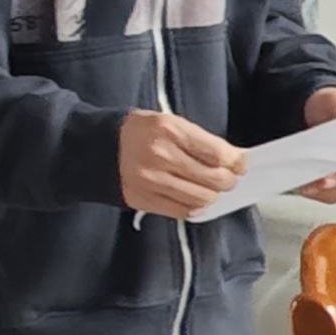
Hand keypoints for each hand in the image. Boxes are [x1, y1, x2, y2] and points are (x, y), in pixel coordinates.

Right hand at [117, 108, 250, 219]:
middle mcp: (160, 156)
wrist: (96, 148)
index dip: (236, 162)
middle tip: (228, 178)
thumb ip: (200, 140)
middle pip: (214, 179)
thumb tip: (234, 160)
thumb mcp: (169, 122)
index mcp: (168, 130)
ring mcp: (151, 180)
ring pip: (202, 198)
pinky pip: (183, 212)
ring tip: (210, 188)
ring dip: (213, 195)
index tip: (239, 164)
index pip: (217, 153)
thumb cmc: (138, 132)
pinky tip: (193, 197)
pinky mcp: (145, 200)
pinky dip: (195, 207)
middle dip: (228, 180)